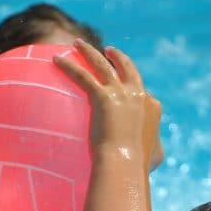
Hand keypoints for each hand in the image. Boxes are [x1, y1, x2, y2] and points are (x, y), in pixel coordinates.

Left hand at [54, 39, 162, 170]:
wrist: (124, 163)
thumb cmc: (138, 166)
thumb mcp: (155, 157)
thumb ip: (155, 149)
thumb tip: (154, 152)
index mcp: (152, 106)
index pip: (142, 91)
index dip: (132, 88)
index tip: (124, 89)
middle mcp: (138, 94)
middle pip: (127, 68)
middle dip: (118, 57)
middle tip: (108, 50)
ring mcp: (121, 93)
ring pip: (103, 64)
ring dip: (90, 51)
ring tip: (78, 44)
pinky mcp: (102, 96)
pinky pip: (82, 76)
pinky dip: (68, 66)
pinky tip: (55, 59)